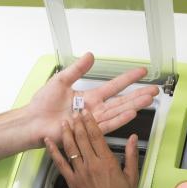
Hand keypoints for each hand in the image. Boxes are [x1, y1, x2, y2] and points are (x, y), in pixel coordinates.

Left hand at [27, 52, 157, 146]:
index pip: (114, 86)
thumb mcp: (60, 81)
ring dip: (134, 106)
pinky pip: (107, 124)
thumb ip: (77, 69)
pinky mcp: (87, 131)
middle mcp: (94, 110)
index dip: (128, 79)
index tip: (142, 72)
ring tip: (148, 99)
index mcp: (89, 97)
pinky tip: (131, 113)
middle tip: (154, 90)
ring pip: (118, 112)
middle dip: (139, 95)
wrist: (32, 122)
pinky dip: (119, 119)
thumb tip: (90, 55)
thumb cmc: (42, 105)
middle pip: (121, 101)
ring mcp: (92, 121)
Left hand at [44, 110, 138, 187]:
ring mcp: (80, 173)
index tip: (87, 113)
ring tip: (64, 121)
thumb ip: (131, 155)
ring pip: (71, 148)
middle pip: (82, 138)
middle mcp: (92, 165)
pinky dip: (53, 152)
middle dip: (78, 123)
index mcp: (107, 162)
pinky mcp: (71, 182)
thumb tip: (134, 139)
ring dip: (67, 133)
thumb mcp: (132, 177)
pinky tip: (48, 143)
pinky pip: (60, 164)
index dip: (91, 122)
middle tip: (74, 112)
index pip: (97, 136)